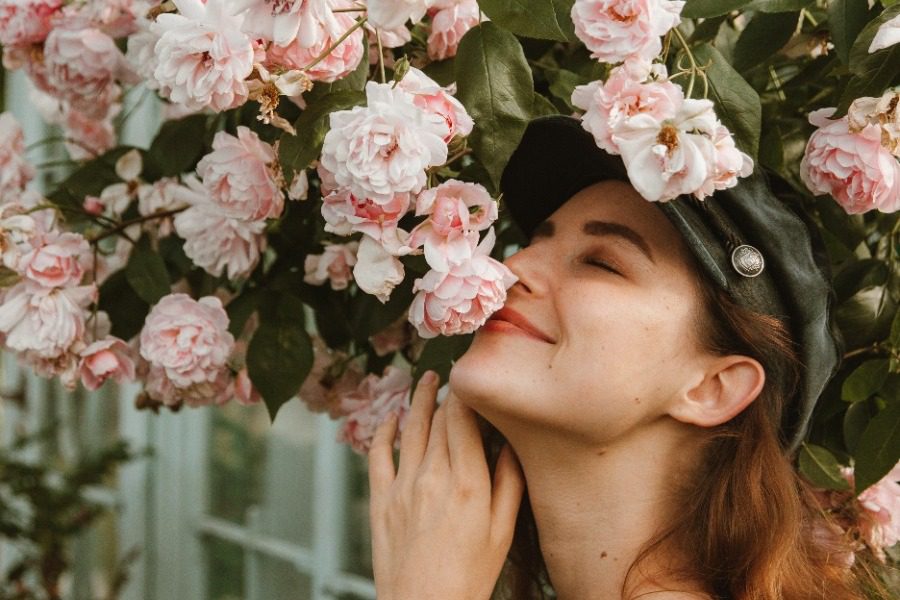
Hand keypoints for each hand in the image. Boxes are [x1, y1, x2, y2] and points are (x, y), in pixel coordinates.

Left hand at [368, 372, 524, 599]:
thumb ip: (510, 484)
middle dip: (447, 394)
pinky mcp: (380, 501)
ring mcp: (403, 487)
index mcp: (469, 484)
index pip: (463, 420)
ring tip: (426, 379)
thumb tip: (511, 443)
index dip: (466, 394)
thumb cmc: (470, 577)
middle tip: (453, 375)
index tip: (472, 380)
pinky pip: (379, 455)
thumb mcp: (503, 532)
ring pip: (410, 429)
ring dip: (418, 400)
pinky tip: (392, 416)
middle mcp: (433, 478)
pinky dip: (384, 430)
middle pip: (438, 420)